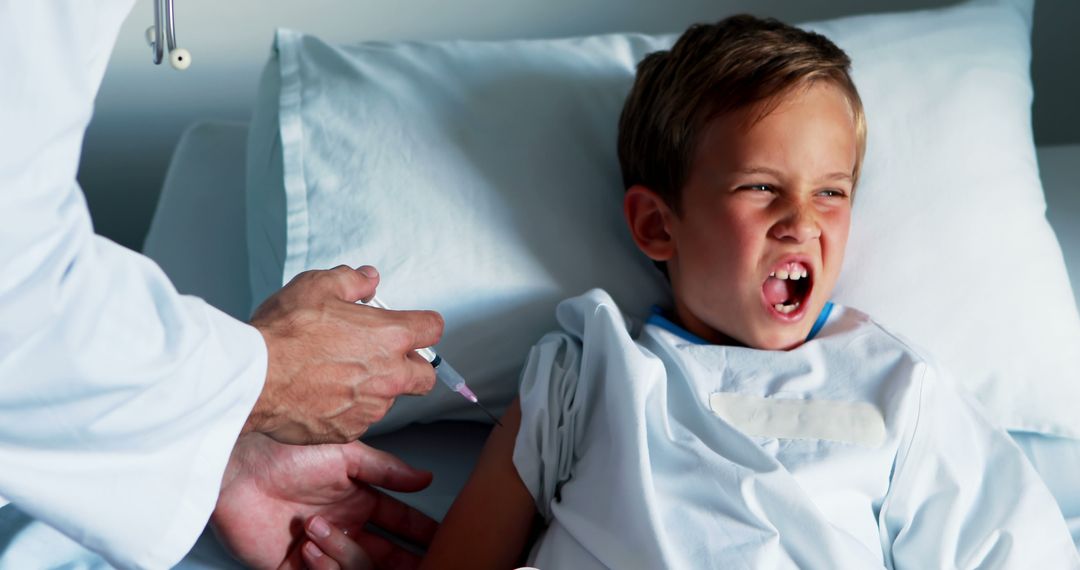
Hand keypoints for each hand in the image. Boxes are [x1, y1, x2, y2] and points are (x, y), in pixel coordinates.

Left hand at [213, 433, 438, 569]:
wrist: (238, 467)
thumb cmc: (286, 452)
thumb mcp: (346, 455)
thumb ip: (387, 471)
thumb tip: (425, 479)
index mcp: (358, 501)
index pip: (400, 523)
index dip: (421, 532)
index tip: (440, 540)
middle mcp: (343, 527)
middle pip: (385, 555)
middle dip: (401, 561)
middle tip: (412, 562)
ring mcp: (320, 549)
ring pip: (358, 569)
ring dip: (346, 555)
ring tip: (317, 529)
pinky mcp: (291, 568)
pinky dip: (324, 567)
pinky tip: (308, 546)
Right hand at [246, 265, 443, 443]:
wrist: (254, 378)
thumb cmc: (285, 333)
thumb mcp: (318, 286)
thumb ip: (352, 280)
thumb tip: (368, 279)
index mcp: (390, 336)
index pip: (433, 328)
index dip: (423, 324)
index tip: (413, 326)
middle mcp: (389, 374)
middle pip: (426, 376)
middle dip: (413, 366)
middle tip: (385, 356)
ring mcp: (371, 407)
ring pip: (390, 399)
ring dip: (376, 387)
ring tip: (340, 374)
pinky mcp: (350, 430)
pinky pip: (361, 419)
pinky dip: (349, 408)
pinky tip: (323, 394)